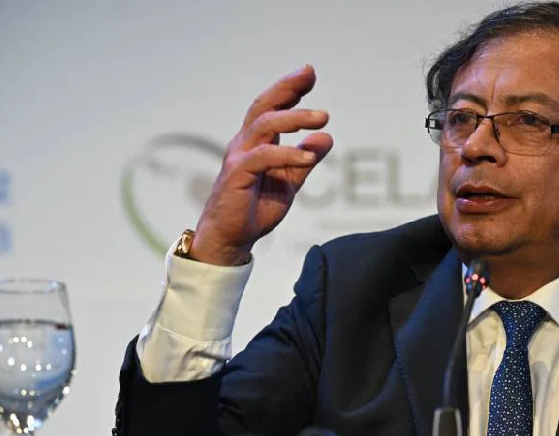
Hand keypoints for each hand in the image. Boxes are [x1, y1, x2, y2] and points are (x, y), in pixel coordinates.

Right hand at [190, 65, 332, 265]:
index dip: (289, 90)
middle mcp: (244, 144)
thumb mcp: (288, 183)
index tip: (308, 74)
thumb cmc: (254, 209)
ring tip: (322, 117)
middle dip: (286, 88)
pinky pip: (263, 157)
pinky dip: (287, 154)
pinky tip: (308, 158)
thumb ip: (304, 161)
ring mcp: (238, 158)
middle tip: (309, 75)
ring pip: (264, 125)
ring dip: (294, 118)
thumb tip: (326, 137)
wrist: (231, 239)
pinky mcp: (236, 175)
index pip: (272, 108)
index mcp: (256, 143)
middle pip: (263, 106)